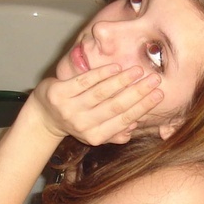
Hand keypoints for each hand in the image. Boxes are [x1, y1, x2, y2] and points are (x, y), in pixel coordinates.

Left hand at [31, 64, 162, 144]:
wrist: (44, 116)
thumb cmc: (76, 120)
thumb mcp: (95, 131)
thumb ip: (115, 132)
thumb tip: (135, 127)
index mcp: (95, 136)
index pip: (124, 120)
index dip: (143, 107)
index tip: (159, 94)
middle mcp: (82, 125)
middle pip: (116, 106)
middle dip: (138, 92)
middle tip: (155, 79)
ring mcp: (69, 109)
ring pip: (101, 93)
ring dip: (122, 81)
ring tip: (138, 70)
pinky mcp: (59, 94)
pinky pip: (83, 82)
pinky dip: (101, 74)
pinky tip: (116, 67)